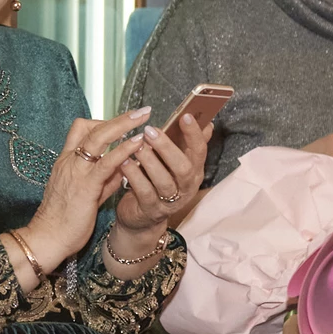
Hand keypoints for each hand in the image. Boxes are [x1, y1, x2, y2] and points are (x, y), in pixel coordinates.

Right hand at [26, 109, 151, 269]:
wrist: (48, 238)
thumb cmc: (64, 219)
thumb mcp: (85, 193)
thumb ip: (104, 179)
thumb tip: (122, 168)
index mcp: (67, 161)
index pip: (81, 130)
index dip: (102, 123)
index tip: (122, 125)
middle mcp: (70, 161)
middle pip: (91, 127)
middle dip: (119, 117)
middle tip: (141, 111)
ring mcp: (76, 171)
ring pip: (98, 138)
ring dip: (123, 124)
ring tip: (144, 117)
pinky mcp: (85, 186)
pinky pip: (106, 162)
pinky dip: (123, 150)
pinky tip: (138, 144)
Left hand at [116, 114, 211, 233]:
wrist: (142, 218)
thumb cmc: (157, 182)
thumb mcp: (173, 162)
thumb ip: (187, 144)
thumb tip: (207, 123)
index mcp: (194, 171)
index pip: (200, 151)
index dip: (194, 134)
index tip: (185, 115)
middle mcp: (186, 187)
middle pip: (183, 168)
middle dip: (167, 147)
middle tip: (150, 131)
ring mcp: (169, 201)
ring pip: (164, 181)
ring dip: (149, 161)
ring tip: (136, 146)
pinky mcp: (151, 209)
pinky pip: (144, 191)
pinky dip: (134, 175)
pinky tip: (125, 162)